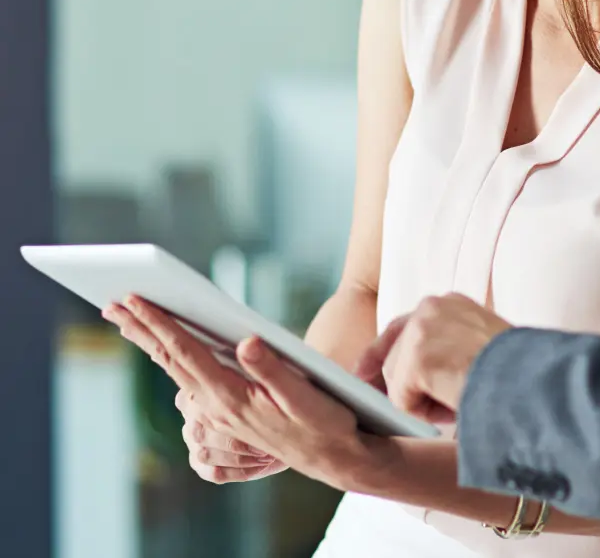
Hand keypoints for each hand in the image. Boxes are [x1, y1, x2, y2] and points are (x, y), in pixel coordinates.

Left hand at [103, 297, 379, 489]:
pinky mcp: (222, 413)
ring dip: (150, 343)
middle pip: (169, 360)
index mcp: (230, 398)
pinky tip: (164, 348)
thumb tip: (246, 342)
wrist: (329, 456)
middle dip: (141, 329)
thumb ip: (273, 368)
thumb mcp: (303, 395)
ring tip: (128, 320)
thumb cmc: (321, 421)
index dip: (160, 324)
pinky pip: (186, 380)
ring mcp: (215, 414)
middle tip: (113, 304)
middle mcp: (214, 408)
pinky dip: (169, 358)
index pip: (186, 353)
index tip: (136, 301)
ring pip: (173, 371)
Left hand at [370, 294, 511, 420]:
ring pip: (398, 381)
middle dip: (405, 384)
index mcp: (451, 303)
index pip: (405, 326)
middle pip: (395, 355)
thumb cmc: (515, 372)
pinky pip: (403, 400)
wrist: (530, 379)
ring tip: (460, 398)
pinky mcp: (416, 357)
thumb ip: (444, 350)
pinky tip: (454, 402)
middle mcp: (433, 307)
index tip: (362, 373)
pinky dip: (426, 412)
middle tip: (439, 400)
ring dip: (423, 401)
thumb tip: (404, 379)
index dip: (383, 353)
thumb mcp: (477, 347)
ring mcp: (422, 329)